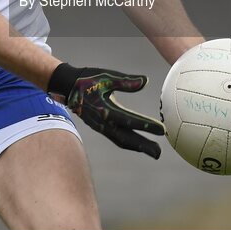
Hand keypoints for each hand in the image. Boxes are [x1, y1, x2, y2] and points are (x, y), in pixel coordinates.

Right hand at [47, 63, 164, 158]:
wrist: (68, 87)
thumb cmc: (89, 80)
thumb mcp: (107, 77)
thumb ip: (126, 81)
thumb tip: (145, 81)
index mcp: (106, 109)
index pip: (130, 120)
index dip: (146, 125)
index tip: (161, 130)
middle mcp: (104, 122)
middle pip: (127, 138)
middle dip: (144, 145)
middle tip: (159, 152)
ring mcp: (101, 127)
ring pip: (122, 141)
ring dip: (138, 147)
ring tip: (154, 152)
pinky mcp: (100, 128)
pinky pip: (117, 139)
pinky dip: (129, 143)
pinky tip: (139, 145)